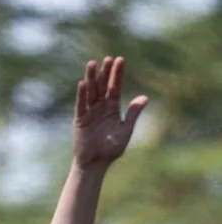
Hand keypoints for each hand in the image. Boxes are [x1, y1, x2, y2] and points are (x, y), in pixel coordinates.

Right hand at [72, 56, 147, 170]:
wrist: (96, 163)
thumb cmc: (111, 149)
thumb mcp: (126, 130)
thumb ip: (133, 114)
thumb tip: (144, 98)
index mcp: (112, 108)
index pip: (114, 87)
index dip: (117, 74)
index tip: (120, 60)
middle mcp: (100, 107)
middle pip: (102, 85)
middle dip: (105, 72)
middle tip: (108, 59)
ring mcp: (89, 112)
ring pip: (90, 91)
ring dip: (91, 78)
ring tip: (92, 64)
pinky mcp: (80, 120)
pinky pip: (81, 105)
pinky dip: (82, 95)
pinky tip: (83, 84)